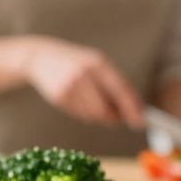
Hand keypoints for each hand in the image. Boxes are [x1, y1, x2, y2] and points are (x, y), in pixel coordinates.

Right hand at [23, 38, 144, 128]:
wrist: (41, 57)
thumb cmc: (75, 62)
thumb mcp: (96, 64)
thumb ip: (114, 84)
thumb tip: (132, 109)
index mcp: (98, 64)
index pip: (120, 90)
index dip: (131, 108)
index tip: (139, 122)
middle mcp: (84, 75)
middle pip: (105, 109)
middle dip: (113, 117)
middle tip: (115, 116)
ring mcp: (70, 87)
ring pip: (93, 115)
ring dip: (98, 115)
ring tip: (91, 100)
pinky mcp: (60, 98)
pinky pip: (80, 115)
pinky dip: (84, 113)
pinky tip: (78, 99)